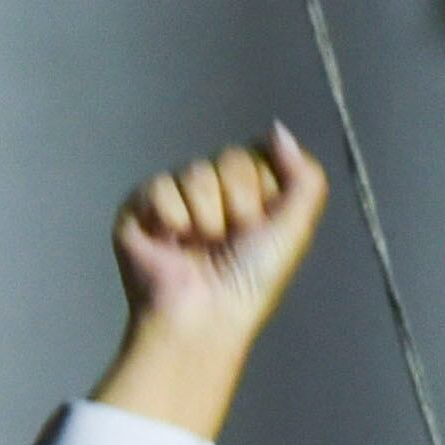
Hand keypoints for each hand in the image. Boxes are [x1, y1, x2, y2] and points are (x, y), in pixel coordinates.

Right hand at [88, 127, 331, 440]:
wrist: (204, 314)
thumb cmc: (250, 281)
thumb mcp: (296, 227)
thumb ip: (305, 175)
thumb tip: (277, 129)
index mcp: (247, 194)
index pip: (257, 154)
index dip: (262, 188)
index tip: (261, 224)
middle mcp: (212, 193)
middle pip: (229, 159)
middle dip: (238, 202)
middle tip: (230, 240)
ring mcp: (175, 200)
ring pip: (195, 171)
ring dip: (206, 214)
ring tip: (200, 246)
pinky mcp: (139, 210)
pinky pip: (159, 186)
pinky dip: (171, 215)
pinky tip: (170, 242)